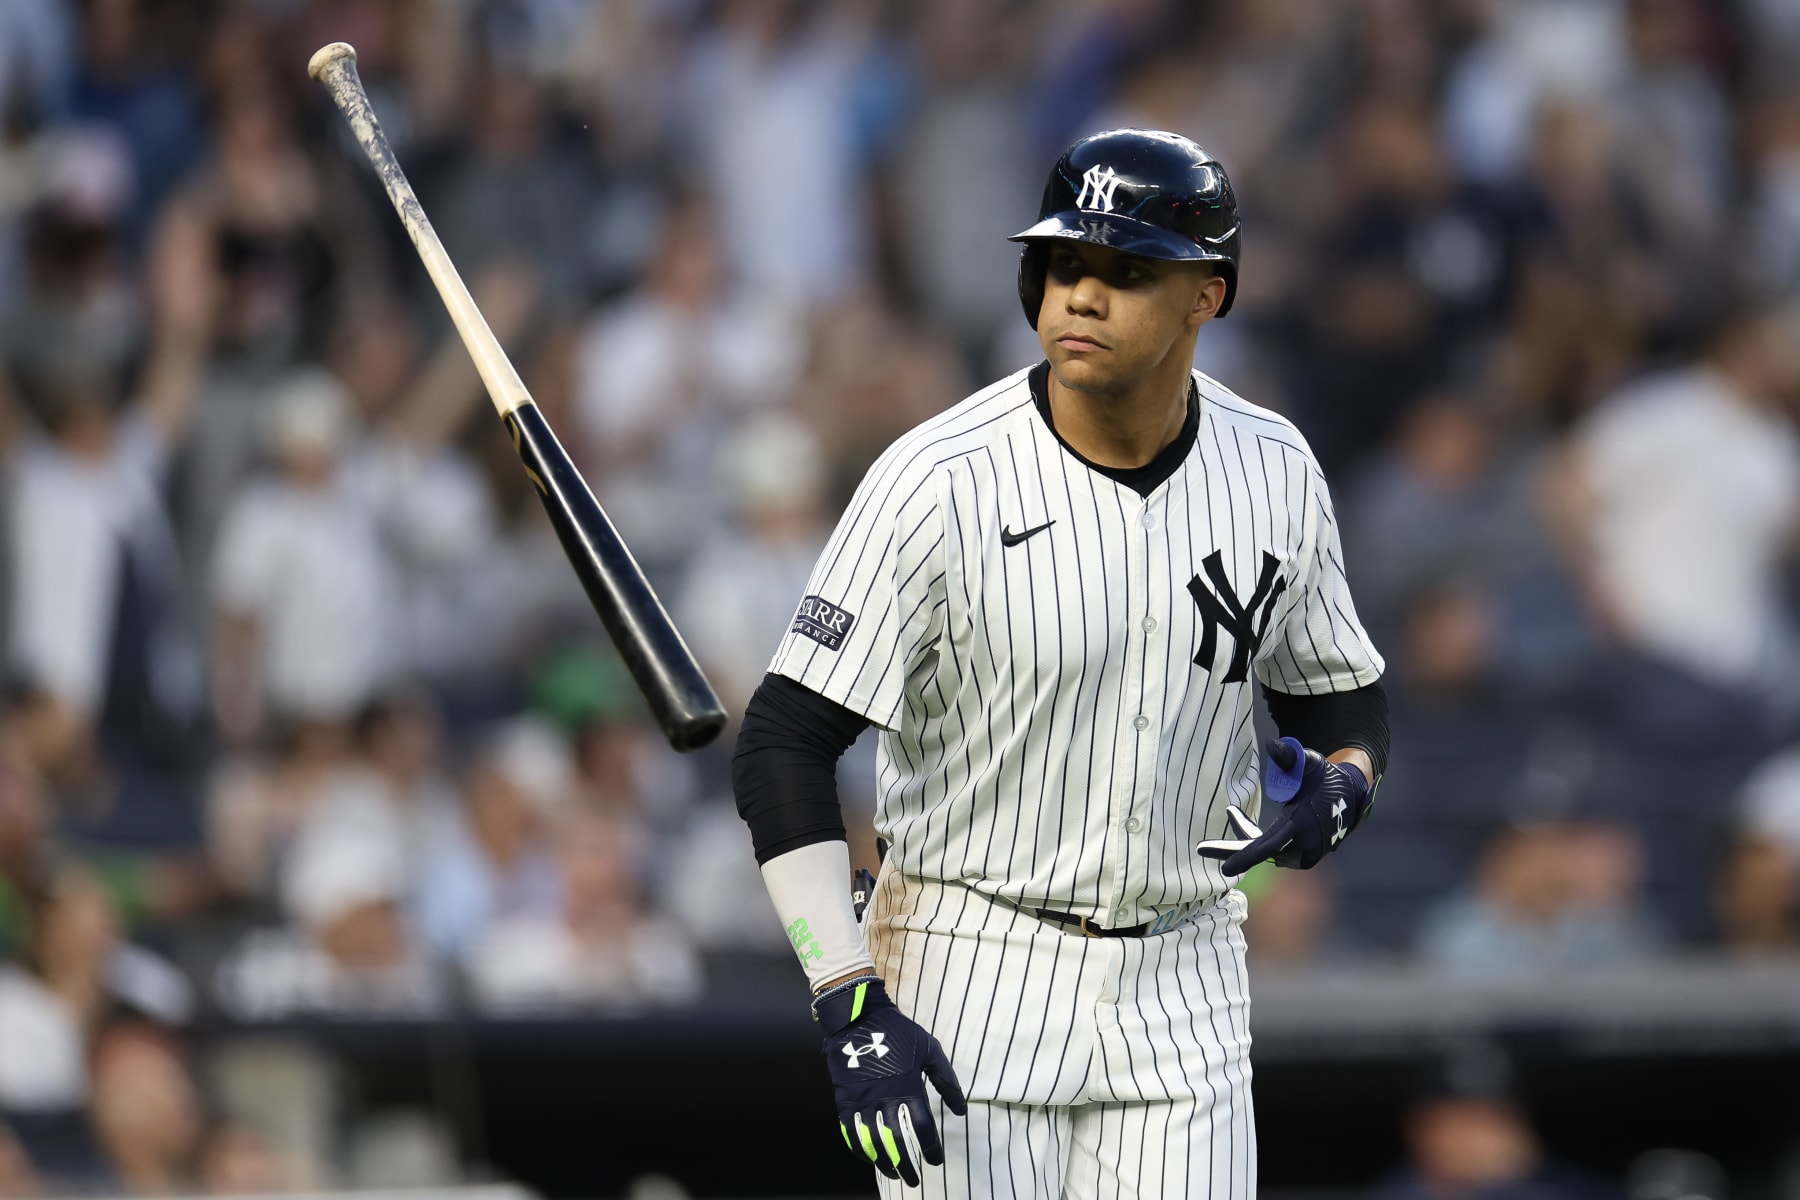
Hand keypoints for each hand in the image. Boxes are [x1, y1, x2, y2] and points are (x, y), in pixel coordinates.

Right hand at [815, 976, 966, 1185]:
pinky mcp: (845, 1100)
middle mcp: (885, 1099)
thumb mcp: (929, 1050)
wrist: (858, 1018)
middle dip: (907, 1165)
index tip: (935, 1160)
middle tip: (914, 1180)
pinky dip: (859, 1150)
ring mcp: (862, 1101)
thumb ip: (946, 1080)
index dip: (930, 1148)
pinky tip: (869, 1159)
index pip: (922, 1128)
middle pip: (897, 1142)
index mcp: (908, 1087)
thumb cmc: (899, 1033)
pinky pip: (850, 1133)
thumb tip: (961, 1109)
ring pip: (873, 1143)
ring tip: (894, 1174)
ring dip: (884, 1163)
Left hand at [1195, 737, 1373, 874]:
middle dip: (1231, 851)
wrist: (1350, 796)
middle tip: (1202, 848)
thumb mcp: (1308, 762)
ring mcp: (1305, 854)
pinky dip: (1259, 841)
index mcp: (1300, 824)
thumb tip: (1272, 745)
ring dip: (1247, 836)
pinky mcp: (1304, 857)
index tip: (1225, 868)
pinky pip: (1273, 851)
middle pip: (1259, 853)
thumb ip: (1289, 756)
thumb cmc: (1323, 776)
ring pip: (1265, 850)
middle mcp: (1303, 845)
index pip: (1268, 846)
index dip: (1246, 857)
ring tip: (1234, 815)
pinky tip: (1248, 826)